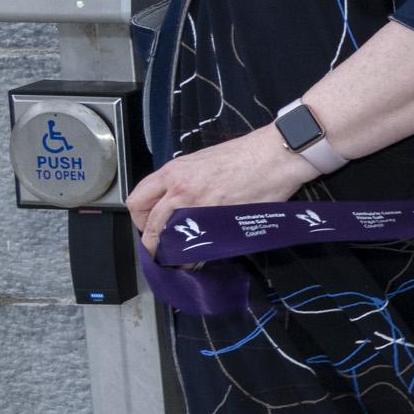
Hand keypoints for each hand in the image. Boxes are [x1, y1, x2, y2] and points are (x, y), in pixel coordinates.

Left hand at [123, 124, 325, 251]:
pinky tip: (197, 259)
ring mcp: (197, 206)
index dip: (140, 218)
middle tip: (161, 248)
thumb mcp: (204, 161)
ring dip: (169, 251)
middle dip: (151, 241)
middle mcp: (178, 189)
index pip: (137, 200)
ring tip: (178, 259)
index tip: (150, 225)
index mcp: (174, 172)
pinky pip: (195, 244)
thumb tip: (182, 200)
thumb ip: (186, 180)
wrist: (275, 154)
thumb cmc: (247, 154)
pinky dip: (192, 255)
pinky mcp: (217, 219)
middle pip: (148, 224)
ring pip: (167, 237)